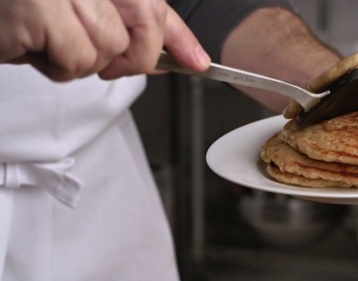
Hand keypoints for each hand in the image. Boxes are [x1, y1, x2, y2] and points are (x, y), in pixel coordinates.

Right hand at [0, 0, 208, 81]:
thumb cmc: (26, 9)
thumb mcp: (88, 14)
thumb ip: (135, 28)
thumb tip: (183, 56)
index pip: (154, 4)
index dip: (181, 38)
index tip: (198, 62)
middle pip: (145, 23)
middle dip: (132, 56)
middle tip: (103, 59)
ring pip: (110, 46)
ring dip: (82, 60)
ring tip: (52, 41)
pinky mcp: (40, 8)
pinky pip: (77, 57)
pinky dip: (58, 66)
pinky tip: (36, 46)